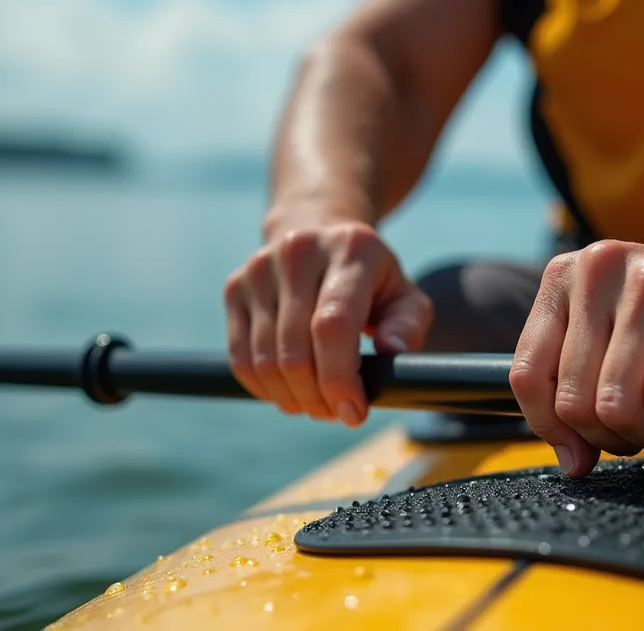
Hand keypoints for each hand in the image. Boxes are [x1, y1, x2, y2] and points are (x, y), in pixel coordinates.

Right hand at [223, 215, 431, 426]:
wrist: (317, 230)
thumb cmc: (369, 276)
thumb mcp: (404, 294)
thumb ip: (408, 324)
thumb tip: (391, 350)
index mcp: (350, 250)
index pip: (333, 325)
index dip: (339, 378)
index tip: (353, 412)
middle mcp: (299, 252)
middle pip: (295, 351)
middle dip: (317, 398)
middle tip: (336, 412)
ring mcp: (260, 269)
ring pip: (265, 360)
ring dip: (292, 398)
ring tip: (316, 405)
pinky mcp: (235, 288)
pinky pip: (241, 358)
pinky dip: (265, 388)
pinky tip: (289, 393)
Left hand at [508, 240, 643, 477]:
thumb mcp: (623, 353)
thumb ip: (579, 397)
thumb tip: (570, 463)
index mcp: (569, 276)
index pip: (529, 375)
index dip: (556, 429)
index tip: (591, 446)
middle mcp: (603, 266)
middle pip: (578, 401)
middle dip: (621, 437)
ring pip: (621, 405)